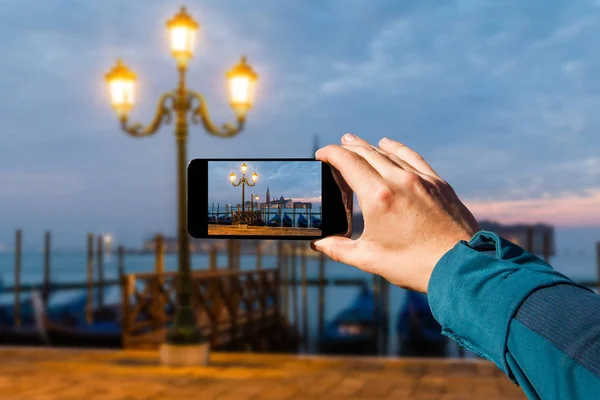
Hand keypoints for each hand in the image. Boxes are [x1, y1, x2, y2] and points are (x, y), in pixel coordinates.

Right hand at [313, 134, 479, 292]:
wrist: (460, 266)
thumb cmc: (414, 265)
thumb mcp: (370, 259)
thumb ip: (339, 249)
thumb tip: (318, 245)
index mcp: (377, 196)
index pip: (347, 162)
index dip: (330, 153)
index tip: (321, 154)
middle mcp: (398, 180)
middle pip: (367, 153)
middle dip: (348, 147)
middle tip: (337, 146)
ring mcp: (421, 179)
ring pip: (390, 153)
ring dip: (370, 146)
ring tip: (356, 142)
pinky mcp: (438, 183)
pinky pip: (413, 157)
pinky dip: (397, 148)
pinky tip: (389, 145)